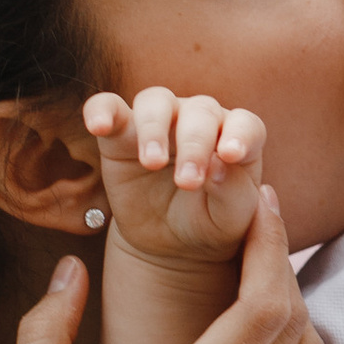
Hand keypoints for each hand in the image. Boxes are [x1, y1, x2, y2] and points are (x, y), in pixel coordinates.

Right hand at [83, 87, 266, 279]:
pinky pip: (107, 107)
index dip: (240, 135)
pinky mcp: (121, 132)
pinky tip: (98, 126)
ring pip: (156, 101)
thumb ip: (232, 191)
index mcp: (236, 137)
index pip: (244, 124)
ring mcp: (160, 121)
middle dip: (194, 144)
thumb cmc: (209, 223)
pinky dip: (101, 111)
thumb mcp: (229, 218)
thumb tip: (220, 165)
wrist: (169, 243)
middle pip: (200, 112)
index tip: (231, 156)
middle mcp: (200, 119)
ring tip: (152, 163)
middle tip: (187, 183)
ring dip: (154, 128)